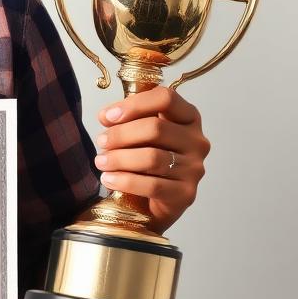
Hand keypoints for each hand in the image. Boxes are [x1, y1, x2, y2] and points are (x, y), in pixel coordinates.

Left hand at [93, 86, 210, 235]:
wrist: (154, 200)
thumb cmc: (146, 157)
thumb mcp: (140, 131)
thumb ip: (127, 118)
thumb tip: (106, 116)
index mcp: (188, 117)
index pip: (166, 98)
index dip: (134, 104)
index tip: (108, 116)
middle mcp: (196, 141)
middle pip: (156, 128)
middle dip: (121, 134)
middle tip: (101, 141)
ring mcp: (194, 168)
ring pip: (152, 157)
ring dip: (119, 158)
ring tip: (101, 161)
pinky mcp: (186, 193)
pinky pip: (152, 185)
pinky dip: (125, 180)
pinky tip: (108, 179)